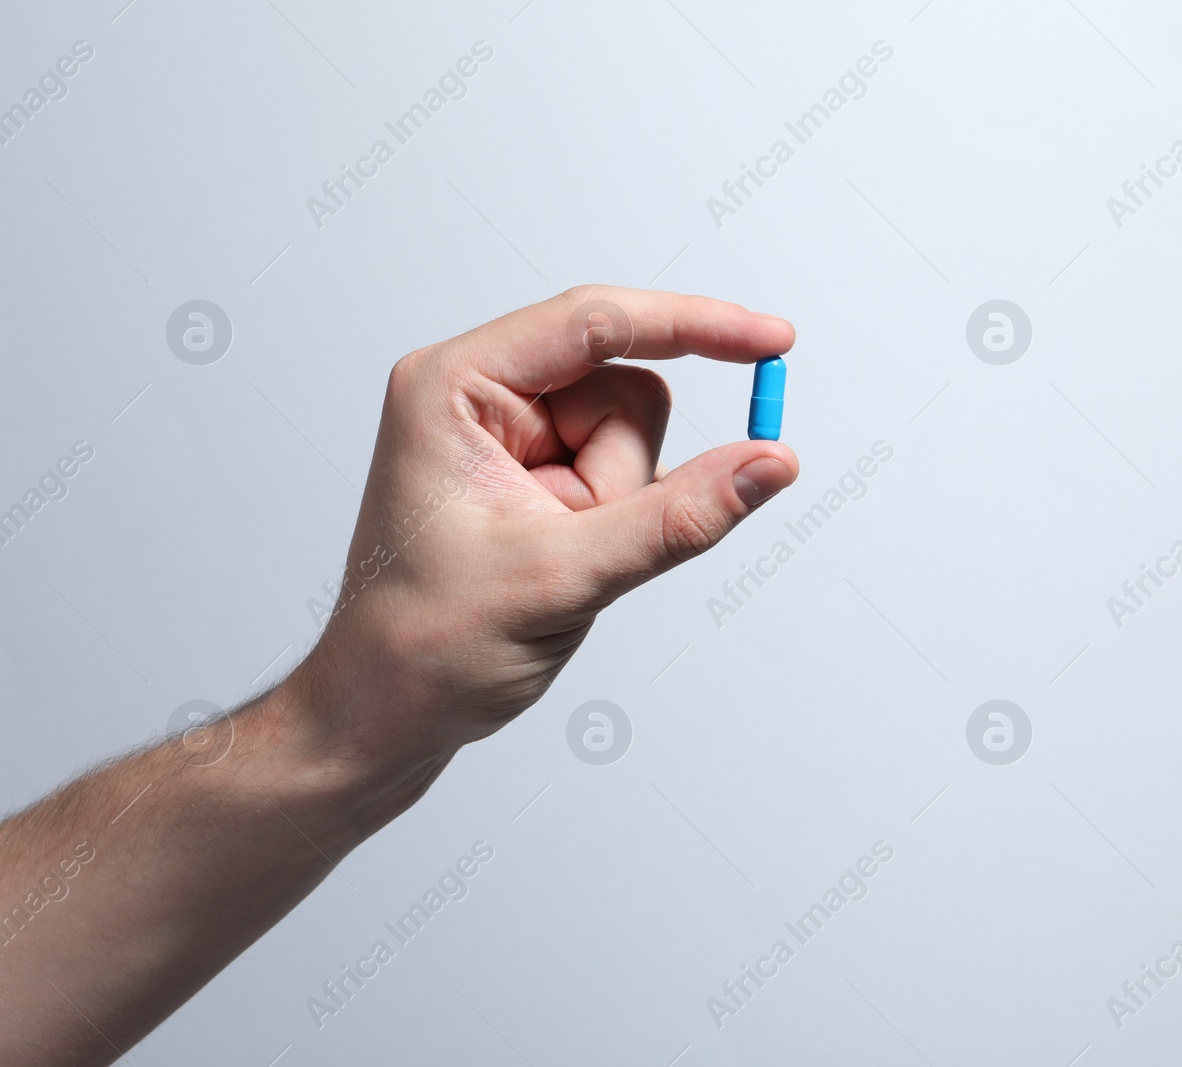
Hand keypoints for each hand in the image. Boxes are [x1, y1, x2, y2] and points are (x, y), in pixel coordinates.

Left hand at [292, 285, 798, 778]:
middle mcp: (480, 394)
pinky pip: (623, 471)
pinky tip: (567, 558)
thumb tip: (770, 462)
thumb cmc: (428, 645)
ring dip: (622, 503)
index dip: (694, 326)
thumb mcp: (563, 578)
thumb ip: (677, 518)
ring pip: (632, 432)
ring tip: (561, 557)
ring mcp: (509, 435)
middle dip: (625, 472)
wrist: (385, 713)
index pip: (595, 324)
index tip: (773, 340)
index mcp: (453, 386)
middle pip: (622, 386)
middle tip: (581, 542)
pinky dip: (619, 518)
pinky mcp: (534, 471)